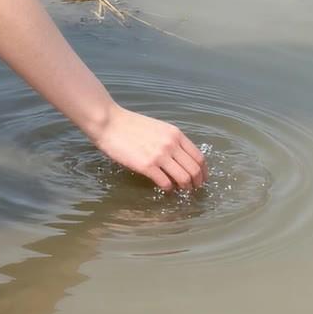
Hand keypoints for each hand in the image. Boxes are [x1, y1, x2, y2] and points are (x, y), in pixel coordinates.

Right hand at [92, 104, 206, 191]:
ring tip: (181, 191)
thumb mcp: (158, 128)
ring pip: (183, 178)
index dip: (203, 171)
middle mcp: (171, 145)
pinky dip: (168, 189)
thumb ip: (170, 141)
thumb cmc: (130, 125)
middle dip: (197, 183)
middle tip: (193, 189)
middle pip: (194, 170)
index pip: (199, 157)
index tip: (201, 179)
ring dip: (185, 188)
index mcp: (176, 134)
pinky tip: (165, 188)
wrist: (109, 123)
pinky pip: (165, 183)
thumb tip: (179, 159)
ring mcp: (159, 155)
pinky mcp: (146, 166)